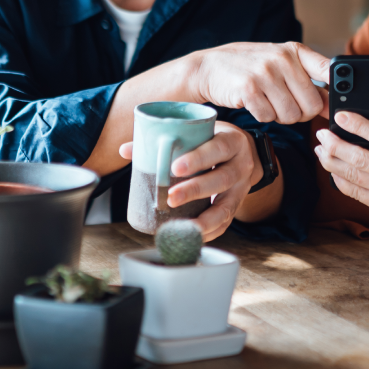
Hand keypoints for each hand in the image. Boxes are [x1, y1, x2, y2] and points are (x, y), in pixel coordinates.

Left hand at [118, 122, 260, 240]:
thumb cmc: (212, 140)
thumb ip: (164, 140)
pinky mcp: (238, 205)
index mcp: (232, 141)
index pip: (218, 148)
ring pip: (227, 207)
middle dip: (195, 190)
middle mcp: (241, 165)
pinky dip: (208, 232)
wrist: (244, 152)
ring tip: (181, 227)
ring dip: (203, 219)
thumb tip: (125, 150)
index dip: (199, 158)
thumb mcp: (198, 133)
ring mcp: (242, 188)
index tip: (176, 168)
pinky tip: (191, 236)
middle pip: (222, 179)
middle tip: (170, 197)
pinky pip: (226, 223)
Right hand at [187, 42, 329, 123]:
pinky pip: (269, 118)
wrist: (208, 67)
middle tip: (285, 106)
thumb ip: (308, 84)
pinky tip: (254, 103)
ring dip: (280, 117)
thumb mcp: (279, 66)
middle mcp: (282, 59)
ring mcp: (265, 73)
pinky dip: (263, 116)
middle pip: (312, 106)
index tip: (335, 105)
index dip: (336, 92)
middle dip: (301, 114)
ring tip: (267, 102)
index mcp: (294, 51)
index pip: (328, 70)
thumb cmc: (248, 68)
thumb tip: (333, 107)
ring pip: (291, 115)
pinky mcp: (249, 89)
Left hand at [314, 111, 368, 225]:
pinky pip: (355, 193)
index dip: (358, 126)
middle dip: (336, 145)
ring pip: (354, 177)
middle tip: (322, 133)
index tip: (340, 116)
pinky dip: (339, 180)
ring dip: (332, 162)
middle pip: (361, 159)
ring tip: (320, 148)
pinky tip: (331, 167)